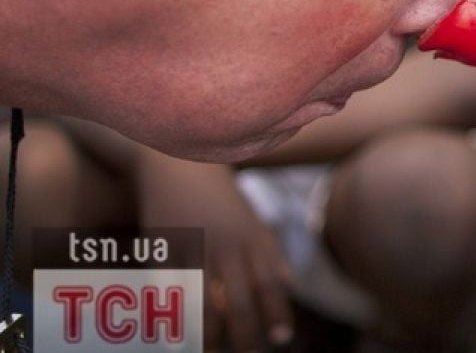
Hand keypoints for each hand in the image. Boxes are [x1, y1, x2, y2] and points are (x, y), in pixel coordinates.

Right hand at [136, 149, 292, 351]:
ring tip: (213, 351)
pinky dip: (175, 317)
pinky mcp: (163, 252)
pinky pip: (170, 293)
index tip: (282, 337)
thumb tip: (289, 282)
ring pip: (203, 305)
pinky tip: (179, 336)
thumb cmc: (220, 198)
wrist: (180, 164)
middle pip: (239, 301)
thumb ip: (271, 251)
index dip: (277, 313)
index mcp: (252, 239)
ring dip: (209, 336)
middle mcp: (226, 247)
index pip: (271, 284)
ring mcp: (193, 250)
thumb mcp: (252, 219)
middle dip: (245, 334)